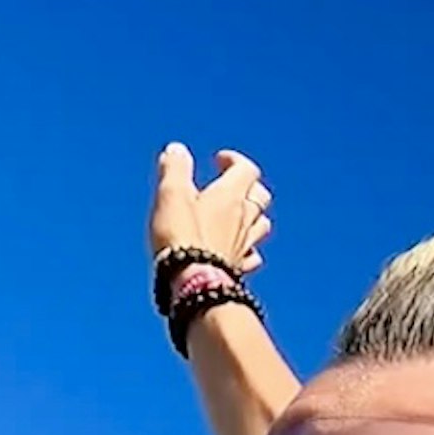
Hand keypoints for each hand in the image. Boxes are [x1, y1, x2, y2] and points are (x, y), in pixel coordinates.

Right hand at [151, 143, 269, 275]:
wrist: (194, 284)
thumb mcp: (171, 194)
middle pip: (260, 196)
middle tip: (231, 185)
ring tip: (237, 214)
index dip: (235, 161)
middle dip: (248, 186)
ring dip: (252, 216)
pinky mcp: (238, 270)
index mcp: (230, 196)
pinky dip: (247, 248)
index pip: (247, 170)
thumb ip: (175, 168)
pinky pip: (251, 256)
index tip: (219, 160)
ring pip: (261, 225)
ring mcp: (244, 246)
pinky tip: (238, 250)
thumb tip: (177, 150)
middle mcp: (244, 220)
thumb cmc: (182, 237)